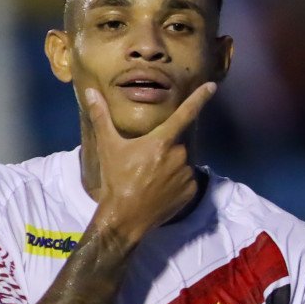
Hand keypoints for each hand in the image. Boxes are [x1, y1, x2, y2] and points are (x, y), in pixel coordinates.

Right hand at [84, 82, 216, 241]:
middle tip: (145, 162)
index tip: (213, 86)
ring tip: (150, 178)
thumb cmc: (116, 179)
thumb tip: (91, 92)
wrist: (125, 217)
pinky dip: (176, 181)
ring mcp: (187, 174)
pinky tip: (160, 189)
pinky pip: (186, 179)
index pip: (186, 114)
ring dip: (170, 164)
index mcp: (162, 141)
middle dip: (164, 148)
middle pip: (177, 143)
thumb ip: (101, 116)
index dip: (200, 98)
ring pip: (182, 161)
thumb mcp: (108, 146)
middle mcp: (180, 155)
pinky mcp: (191, 191)